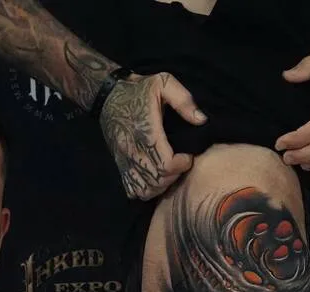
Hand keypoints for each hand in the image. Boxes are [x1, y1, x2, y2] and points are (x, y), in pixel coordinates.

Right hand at [100, 72, 206, 199]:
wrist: (108, 97)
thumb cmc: (139, 90)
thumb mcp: (164, 82)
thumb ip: (184, 100)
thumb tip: (201, 120)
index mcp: (147, 132)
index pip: (166, 165)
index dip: (182, 164)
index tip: (188, 155)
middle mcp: (134, 151)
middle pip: (157, 181)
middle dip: (174, 176)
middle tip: (180, 163)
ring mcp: (125, 161)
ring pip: (146, 190)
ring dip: (161, 186)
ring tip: (169, 172)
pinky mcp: (120, 166)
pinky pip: (133, 191)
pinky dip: (146, 190)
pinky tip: (154, 179)